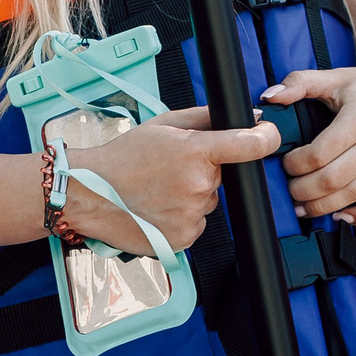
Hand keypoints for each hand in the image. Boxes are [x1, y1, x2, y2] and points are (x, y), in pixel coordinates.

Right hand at [64, 106, 280, 251]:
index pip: (251, 145)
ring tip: (159, 190)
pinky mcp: (184, 238)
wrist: (88, 193)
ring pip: (208, 200)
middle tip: (172, 169)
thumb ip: (208, 118)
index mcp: (196, 152)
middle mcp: (199, 185)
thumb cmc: (123, 157)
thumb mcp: (164, 125)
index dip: (266, 138)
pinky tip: (158, 208)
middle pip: (222, 176)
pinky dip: (183, 216)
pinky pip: (197, 223)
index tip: (267, 135)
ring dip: (193, 195)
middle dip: (206, 170)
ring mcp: (192, 215)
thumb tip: (250, 117)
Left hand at [263, 61, 355, 226]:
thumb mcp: (335, 77)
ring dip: (322, 206)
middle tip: (290, 187)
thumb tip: (269, 97)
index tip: (286, 161)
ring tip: (302, 205)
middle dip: (303, 190)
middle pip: (333, 179)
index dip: (295, 164)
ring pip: (354, 195)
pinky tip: (343, 216)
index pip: (320, 154)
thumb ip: (299, 83)